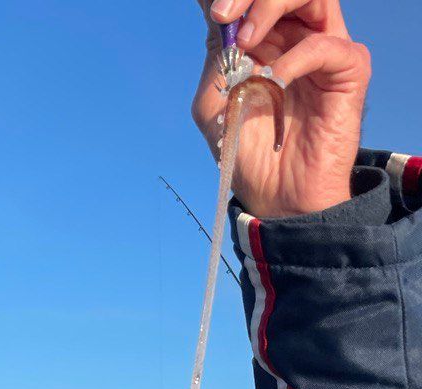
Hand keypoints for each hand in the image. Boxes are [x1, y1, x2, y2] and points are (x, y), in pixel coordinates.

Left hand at [192, 0, 371, 217]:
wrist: (277, 197)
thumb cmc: (248, 154)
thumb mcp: (215, 103)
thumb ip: (217, 57)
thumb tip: (217, 13)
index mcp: (266, 38)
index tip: (214, 10)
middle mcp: (296, 37)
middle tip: (223, 14)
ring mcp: (324, 50)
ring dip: (271, 6)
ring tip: (248, 39)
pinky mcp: (348, 69)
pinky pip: (324, 45)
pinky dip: (295, 58)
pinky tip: (275, 81)